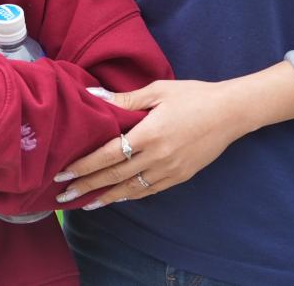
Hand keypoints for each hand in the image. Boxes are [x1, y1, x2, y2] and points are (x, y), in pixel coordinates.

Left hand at [54, 80, 245, 208]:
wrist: (230, 113)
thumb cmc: (193, 95)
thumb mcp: (158, 90)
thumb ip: (124, 98)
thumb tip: (93, 96)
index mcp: (149, 134)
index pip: (108, 155)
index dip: (84, 166)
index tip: (63, 173)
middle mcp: (157, 157)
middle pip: (114, 176)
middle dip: (87, 187)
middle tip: (63, 196)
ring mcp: (169, 170)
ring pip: (130, 189)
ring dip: (105, 198)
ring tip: (84, 204)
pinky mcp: (180, 177)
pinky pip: (149, 190)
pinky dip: (130, 195)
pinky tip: (117, 197)